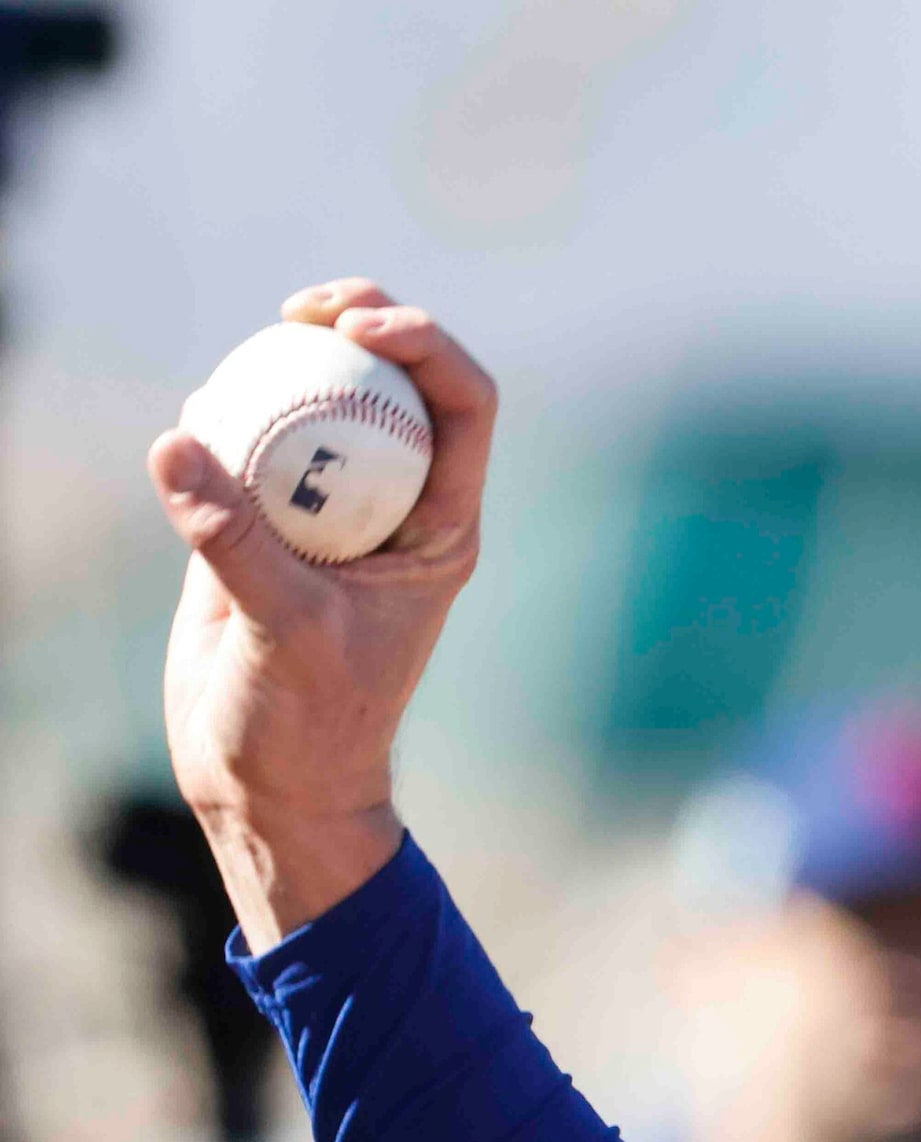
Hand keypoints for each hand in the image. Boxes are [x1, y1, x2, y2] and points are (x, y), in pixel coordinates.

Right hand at [150, 280, 497, 950]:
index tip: (364, 327)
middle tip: (303, 307)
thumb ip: (235, 543)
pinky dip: (224, 416)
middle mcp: (394, 505)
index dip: (428, 347)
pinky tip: (198, 420)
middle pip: (397, 382)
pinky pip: (249, 442)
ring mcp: (328, 508)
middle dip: (361, 322)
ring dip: (288, 364)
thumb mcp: (284, 634)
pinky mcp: (263, 520)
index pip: (464, 408)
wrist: (267, 780)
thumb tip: (181, 444)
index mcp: (441, 527)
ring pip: (323, 403)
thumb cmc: (308, 725)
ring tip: (243, 364)